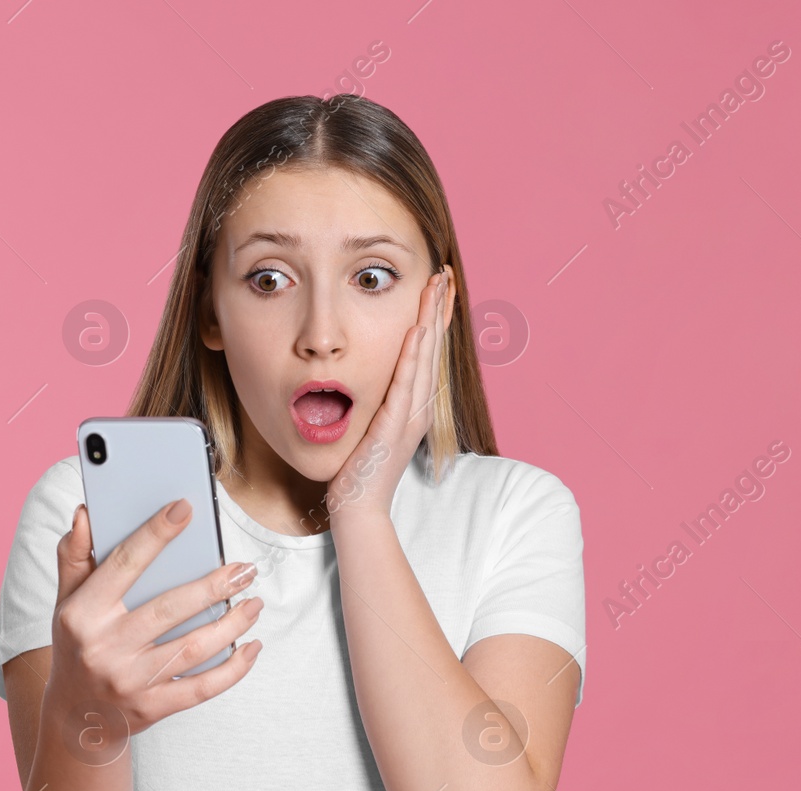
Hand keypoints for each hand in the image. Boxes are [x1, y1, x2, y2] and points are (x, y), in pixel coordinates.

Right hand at [46, 498, 263, 738]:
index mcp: (83, 614)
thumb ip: (74, 557)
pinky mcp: (151, 708)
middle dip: (214, 586)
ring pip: (192, 648)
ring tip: (254, 604)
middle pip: (169, 608)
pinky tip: (251, 648)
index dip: (155, 534)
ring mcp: (129, 681)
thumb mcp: (66, 602)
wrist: (73, 716)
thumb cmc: (77, 646)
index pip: (124, 565)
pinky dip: (232, 669)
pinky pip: (201, 689)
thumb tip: (85, 514)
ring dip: (232, 625)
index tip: (185, 508)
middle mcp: (104, 647)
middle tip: (245, 569)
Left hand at [326, 264, 454, 520]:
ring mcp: (409, 417)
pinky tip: (416, 331)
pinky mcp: (394, 427)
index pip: (428, 353)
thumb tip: (362, 376)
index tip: (437, 288)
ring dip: (430, 320)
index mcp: (414, 406)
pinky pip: (404, 385)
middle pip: (433, 348)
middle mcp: (419, 408)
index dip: (434, 318)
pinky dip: (412, 356)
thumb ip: (373, 400)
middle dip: (438, 308)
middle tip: (443, 273)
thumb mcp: (369, 425)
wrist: (357, 507)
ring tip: (435, 288)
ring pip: (425, 359)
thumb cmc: (358, 470)